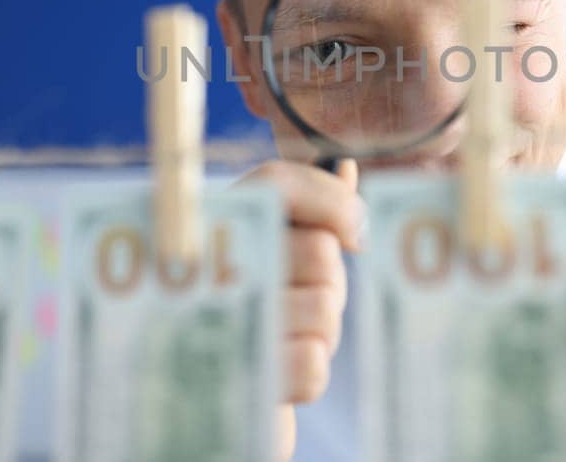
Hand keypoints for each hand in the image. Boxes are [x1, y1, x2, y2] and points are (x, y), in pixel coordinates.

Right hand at [236, 159, 361, 460]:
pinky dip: (309, 375)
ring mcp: (218, 322)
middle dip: (330, 281)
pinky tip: (280, 373)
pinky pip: (313, 365)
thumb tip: (347, 166)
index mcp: (215, 223)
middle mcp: (207, 266)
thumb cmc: (262, 312)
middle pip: (319, 251)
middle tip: (304, 298)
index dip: (331, 200)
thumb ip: (312, 210)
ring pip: (324, 309)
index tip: (358, 235)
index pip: (277, 184)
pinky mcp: (236, 377)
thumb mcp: (282, 254)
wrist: (211, 399)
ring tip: (289, 337)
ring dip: (322, 332)